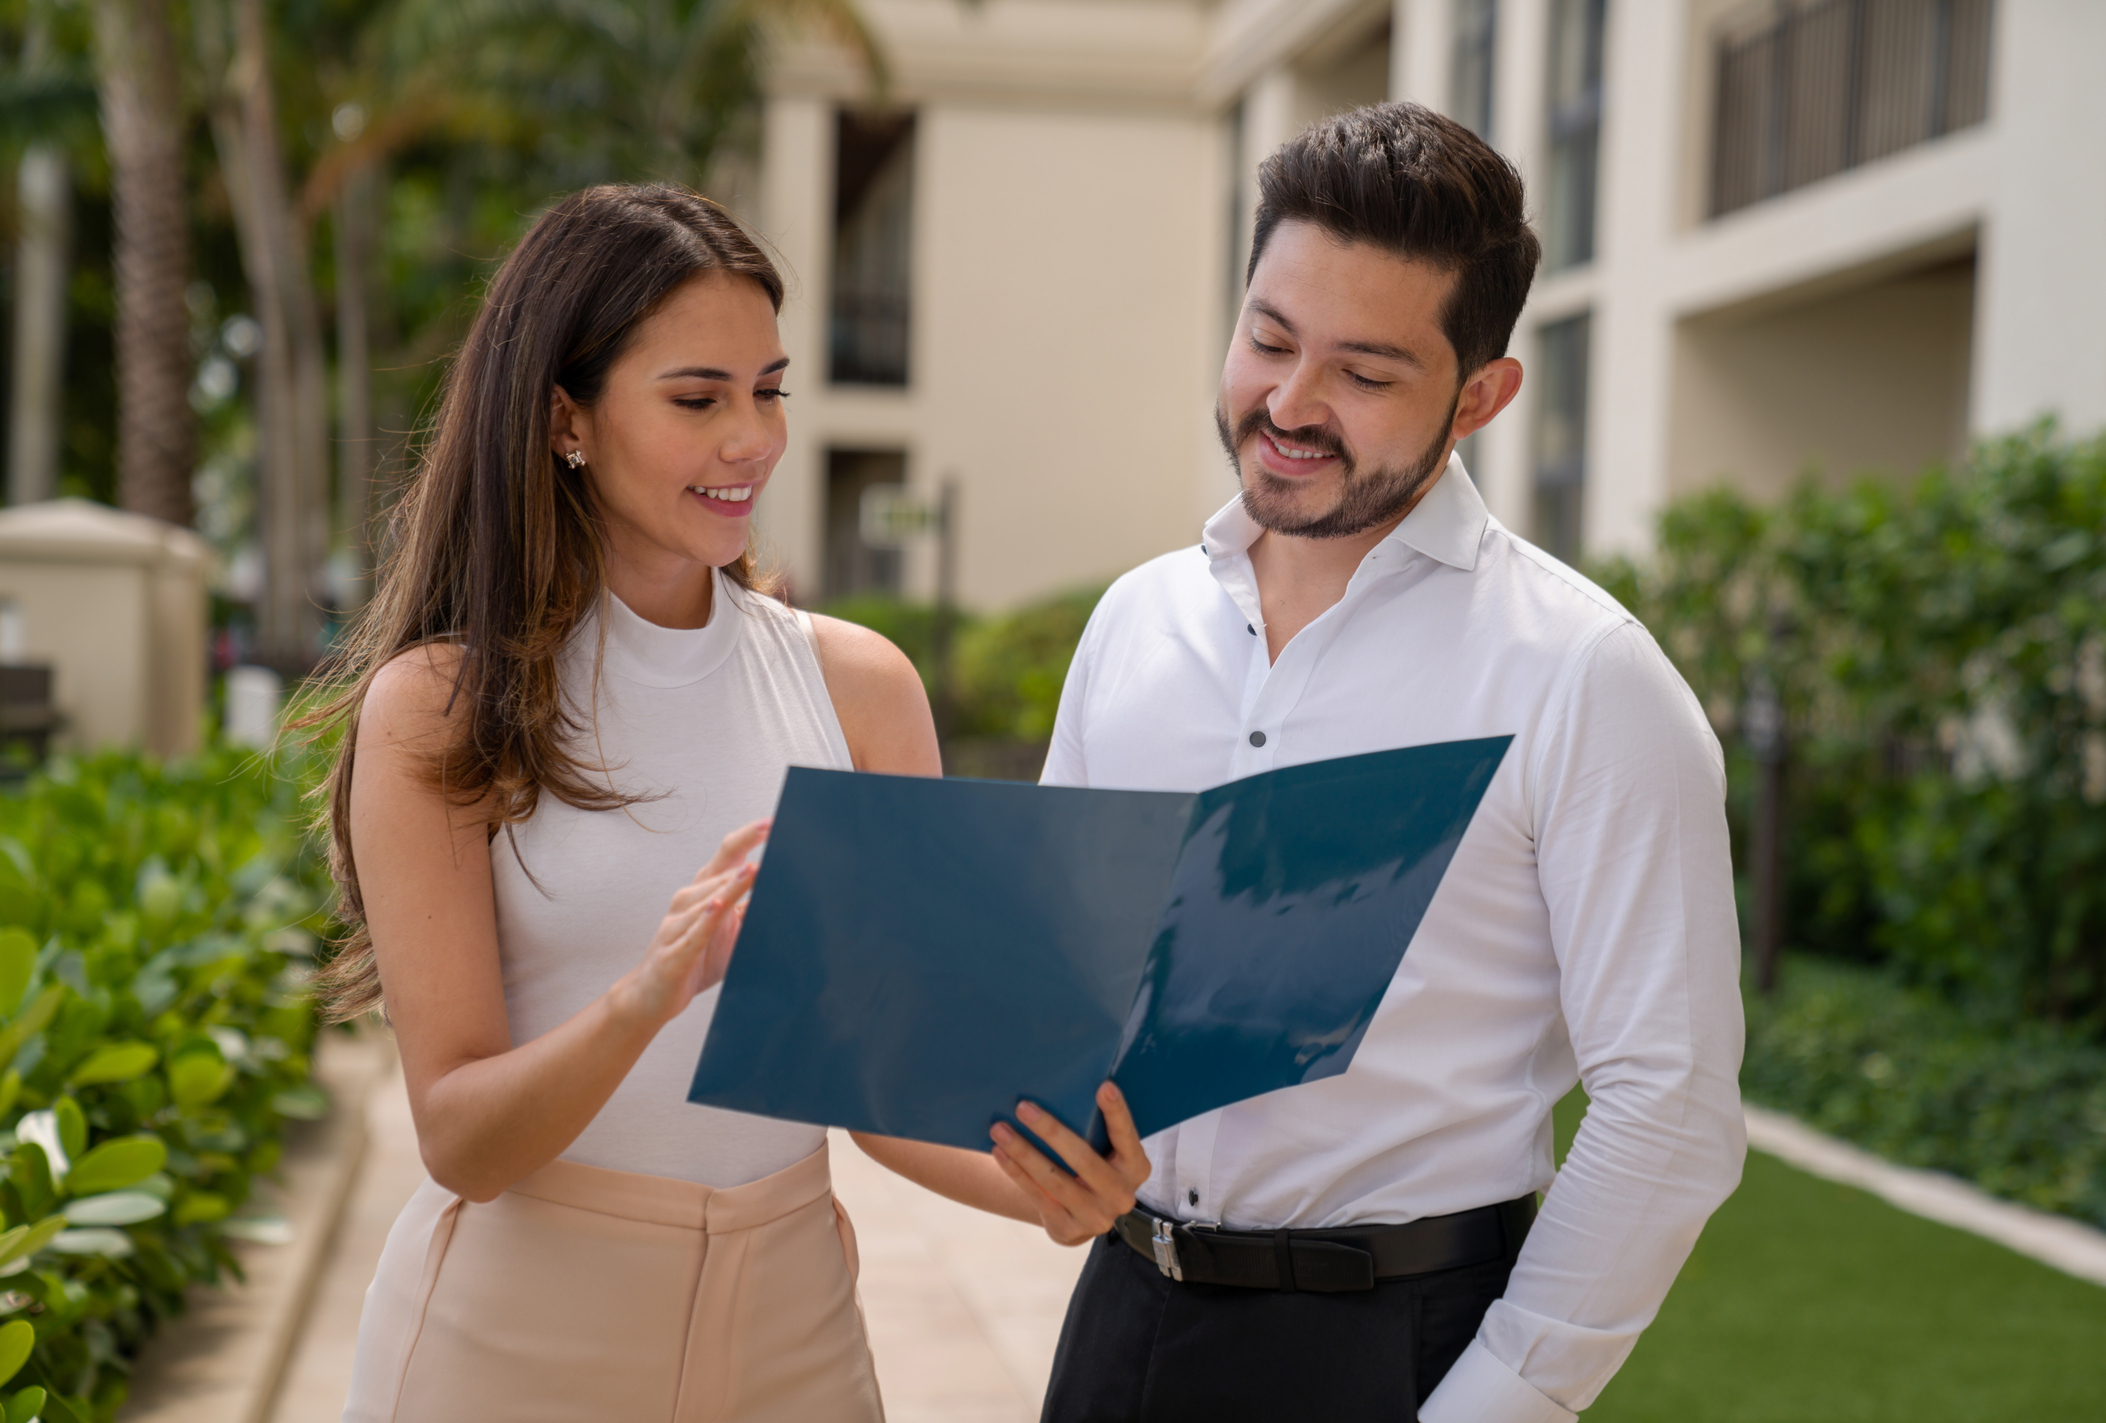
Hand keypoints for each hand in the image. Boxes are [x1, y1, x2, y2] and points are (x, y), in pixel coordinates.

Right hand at [613, 820, 767, 1028]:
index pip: (727, 855)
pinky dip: (707, 918)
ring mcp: (676, 926)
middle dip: (746, 855)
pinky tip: (719, 905)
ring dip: (732, 885)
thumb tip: (784, 891)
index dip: (748, 837)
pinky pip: (693, 933)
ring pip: (706, 899)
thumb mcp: (731, 931)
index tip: (772, 822)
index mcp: (703, 892)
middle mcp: (687, 902)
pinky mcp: (673, 954)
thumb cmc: (695, 960)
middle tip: (775, 839)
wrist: (649, 997)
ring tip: (755, 870)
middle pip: (718, 871)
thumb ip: (751, 909)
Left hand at [990, 1081, 1151, 1246]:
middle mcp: (1122, 1195)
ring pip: (1054, 1179)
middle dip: (1051, 1131)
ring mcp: (1096, 1217)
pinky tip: (1001, 1153)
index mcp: (1136, 1167)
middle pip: (1083, 1159)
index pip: (1127, 1136)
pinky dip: (1017, 1172)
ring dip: (1024, 1151)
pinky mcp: (1069, 1230)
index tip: (1104, 1087)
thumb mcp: (1106, 1152)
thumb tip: (1066, 1089)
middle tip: (1023, 1108)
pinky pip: (1038, 1196)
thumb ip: (1097, 1130)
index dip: (1117, 1113)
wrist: (1081, 1215)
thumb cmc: (1091, 1166)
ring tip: (1000, 1129)